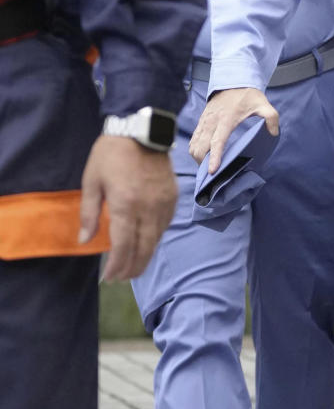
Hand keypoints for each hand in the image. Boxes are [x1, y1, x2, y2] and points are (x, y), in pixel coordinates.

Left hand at [78, 136, 177, 281]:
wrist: (142, 130)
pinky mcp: (172, 198)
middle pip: (144, 249)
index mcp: (125, 205)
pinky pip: (165, 225)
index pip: (123, 246)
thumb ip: (90, 213)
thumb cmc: (111, 154)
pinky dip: (155, 238)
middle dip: (132, 268)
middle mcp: (148, 208)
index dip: (117, 266)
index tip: (109, 277)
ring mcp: (163, 204)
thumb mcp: (92, 181)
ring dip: (145, 256)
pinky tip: (146, 242)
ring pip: (157, 240)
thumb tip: (85, 240)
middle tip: (122, 278)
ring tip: (133, 266)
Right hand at [188, 86, 278, 172]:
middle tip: (212, 176)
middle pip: (200, 148)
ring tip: (208, 168)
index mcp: (226, 120)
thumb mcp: (263, 104)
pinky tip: (203, 157)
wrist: (232, 80)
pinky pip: (193, 140)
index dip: (214, 157)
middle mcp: (212, 122)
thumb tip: (274, 132)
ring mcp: (204, 122)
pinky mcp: (201, 122)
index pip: (217, 142)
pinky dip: (195, 150)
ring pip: (194, 145)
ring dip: (198, 158)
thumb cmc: (247, 94)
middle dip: (203, 163)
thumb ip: (271, 117)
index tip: (212, 171)